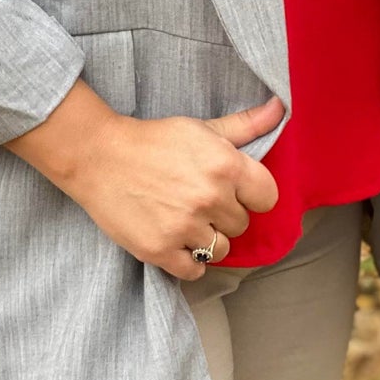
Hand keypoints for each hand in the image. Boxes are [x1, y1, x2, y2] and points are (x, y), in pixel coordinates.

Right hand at [7, 82, 282, 279]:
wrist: (98, 156)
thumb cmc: (154, 140)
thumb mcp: (201, 127)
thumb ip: (245, 125)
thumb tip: (280, 108)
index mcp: (225, 165)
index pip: (267, 197)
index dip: (251, 194)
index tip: (232, 190)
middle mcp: (209, 198)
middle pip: (241, 224)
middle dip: (224, 214)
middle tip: (197, 199)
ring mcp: (185, 227)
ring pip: (220, 250)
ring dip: (206, 239)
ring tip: (185, 219)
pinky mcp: (160, 250)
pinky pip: (195, 271)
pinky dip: (187, 260)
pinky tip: (175, 240)